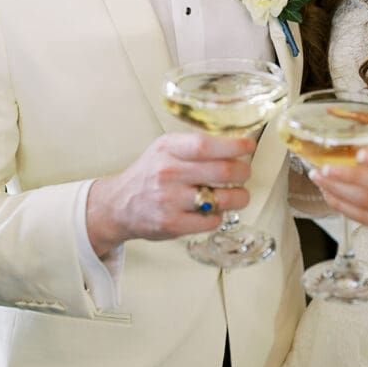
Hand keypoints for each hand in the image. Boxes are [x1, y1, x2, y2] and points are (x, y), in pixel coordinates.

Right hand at [87, 132, 255, 255]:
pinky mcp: (172, 224)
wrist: (119, 204)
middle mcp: (169, 172)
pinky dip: (220, 215)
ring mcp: (170, 200)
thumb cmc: (149, 173)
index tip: (249, 146)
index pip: (206, 144)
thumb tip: (236, 143)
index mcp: (168, 148)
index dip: (234, 146)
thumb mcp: (165, 148)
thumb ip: (195, 145)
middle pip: (223, 171)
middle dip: (244, 172)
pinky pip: (212, 221)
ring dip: (240, 197)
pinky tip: (214, 210)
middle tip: (245, 172)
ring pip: (223, 199)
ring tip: (238, 194)